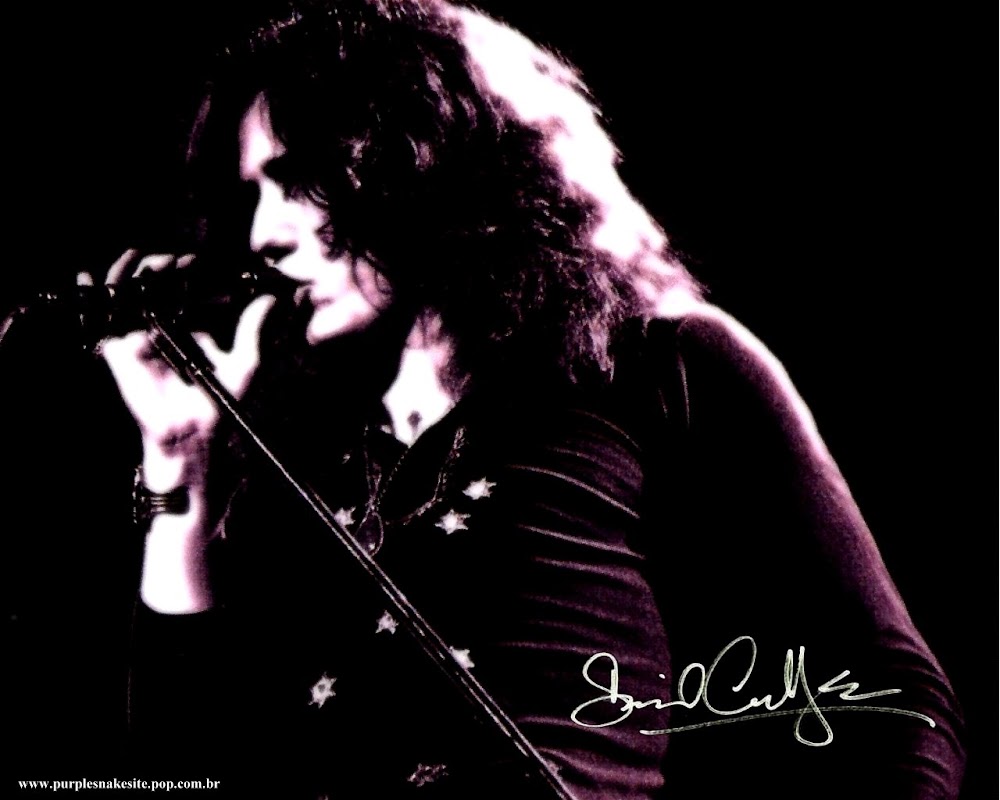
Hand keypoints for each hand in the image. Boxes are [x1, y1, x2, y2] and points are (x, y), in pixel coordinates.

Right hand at [97, 250, 275, 490]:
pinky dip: (92, 295)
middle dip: (161, 267)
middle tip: (175, 261)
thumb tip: (271, 298)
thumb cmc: (219, 400)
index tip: (196, 261)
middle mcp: (162, 329)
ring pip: (127, 295)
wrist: (192, 432)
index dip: (186, 273)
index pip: (184, 291)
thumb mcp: (244, 361)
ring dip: (133, 272)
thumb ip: (252, 328)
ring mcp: (138, 337)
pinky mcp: (117, 351)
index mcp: (189, 328)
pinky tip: (90, 275)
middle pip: (154, 286)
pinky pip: (101, 318)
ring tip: (148, 262)